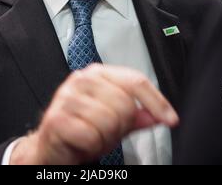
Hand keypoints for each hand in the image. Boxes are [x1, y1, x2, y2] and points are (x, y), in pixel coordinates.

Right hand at [10, 64, 178, 164]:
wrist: (51, 146)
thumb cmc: (82, 130)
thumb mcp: (114, 121)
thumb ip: (136, 115)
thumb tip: (159, 114)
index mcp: (98, 74)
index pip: (135, 80)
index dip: (156, 101)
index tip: (170, 118)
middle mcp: (82, 79)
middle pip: (125, 104)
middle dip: (121, 126)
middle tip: (107, 131)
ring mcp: (67, 97)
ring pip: (109, 120)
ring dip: (105, 138)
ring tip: (94, 136)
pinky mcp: (57, 118)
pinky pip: (92, 136)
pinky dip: (91, 146)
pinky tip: (82, 142)